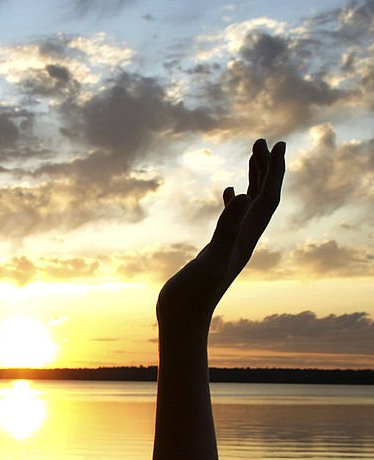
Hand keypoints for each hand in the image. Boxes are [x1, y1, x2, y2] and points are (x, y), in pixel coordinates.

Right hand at [157, 139, 285, 328]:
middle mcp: (243, 240)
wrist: (182, 318)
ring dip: (253, 181)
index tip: (277, 144)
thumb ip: (228, 227)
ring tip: (252, 156)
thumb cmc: (195, 293)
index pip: (268, 199)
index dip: (275, 171)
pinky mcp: (217, 250)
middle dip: (266, 169)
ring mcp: (230, 245)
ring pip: (249, 207)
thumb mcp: (212, 256)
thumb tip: (242, 194)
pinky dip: (233, 202)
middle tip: (261, 141)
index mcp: (247, 238)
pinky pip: (232, 220)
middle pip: (263, 198)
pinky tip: (228, 193)